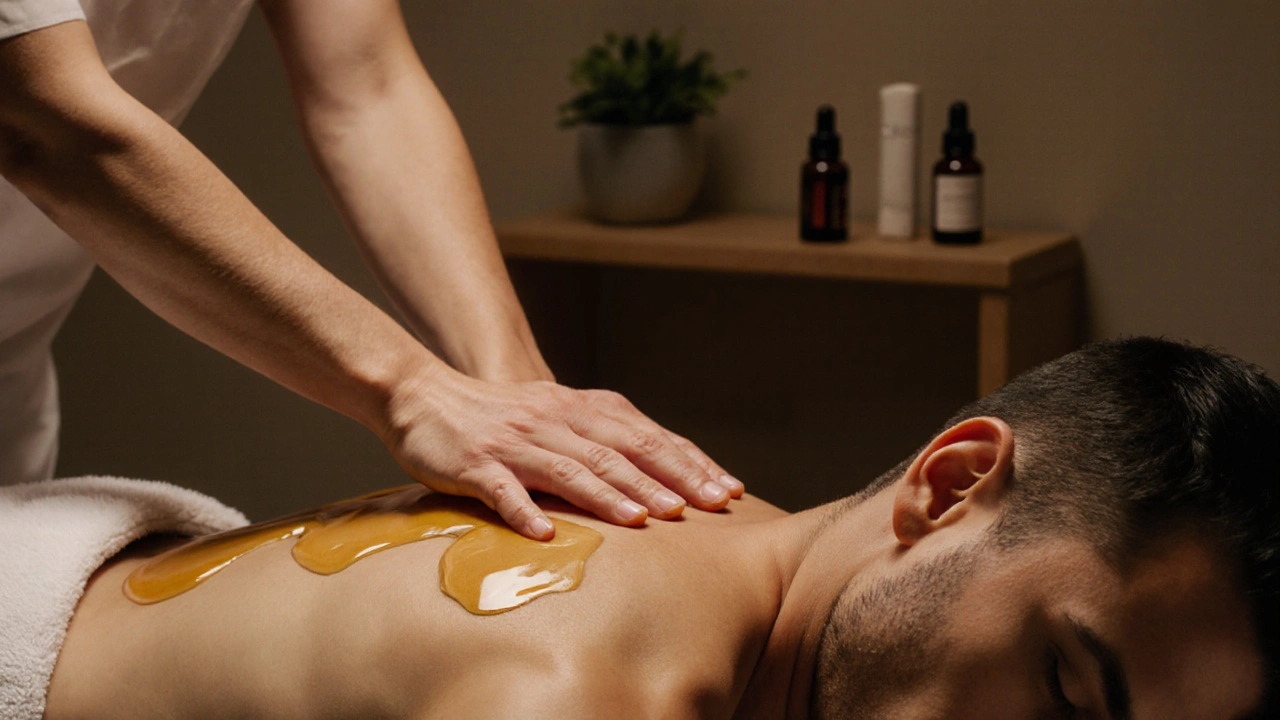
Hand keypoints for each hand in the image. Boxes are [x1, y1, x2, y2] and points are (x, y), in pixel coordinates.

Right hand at [381, 368, 742, 539]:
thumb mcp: (558, 414)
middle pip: (620, 451)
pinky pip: (504, 490)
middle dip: (667, 480)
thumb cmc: (500, 416)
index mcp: (581, 408)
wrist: (423, 396)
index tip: (728, 489)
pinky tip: (546, 534)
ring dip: (609, 495)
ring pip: (570, 468)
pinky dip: (525, 511)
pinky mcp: (477, 464)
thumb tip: (662, 470)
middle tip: (706, 508)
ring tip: (644, 520)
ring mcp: (516, 442)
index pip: (648, 436)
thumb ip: (602, 437)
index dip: (690, 462)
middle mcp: (555, 420)